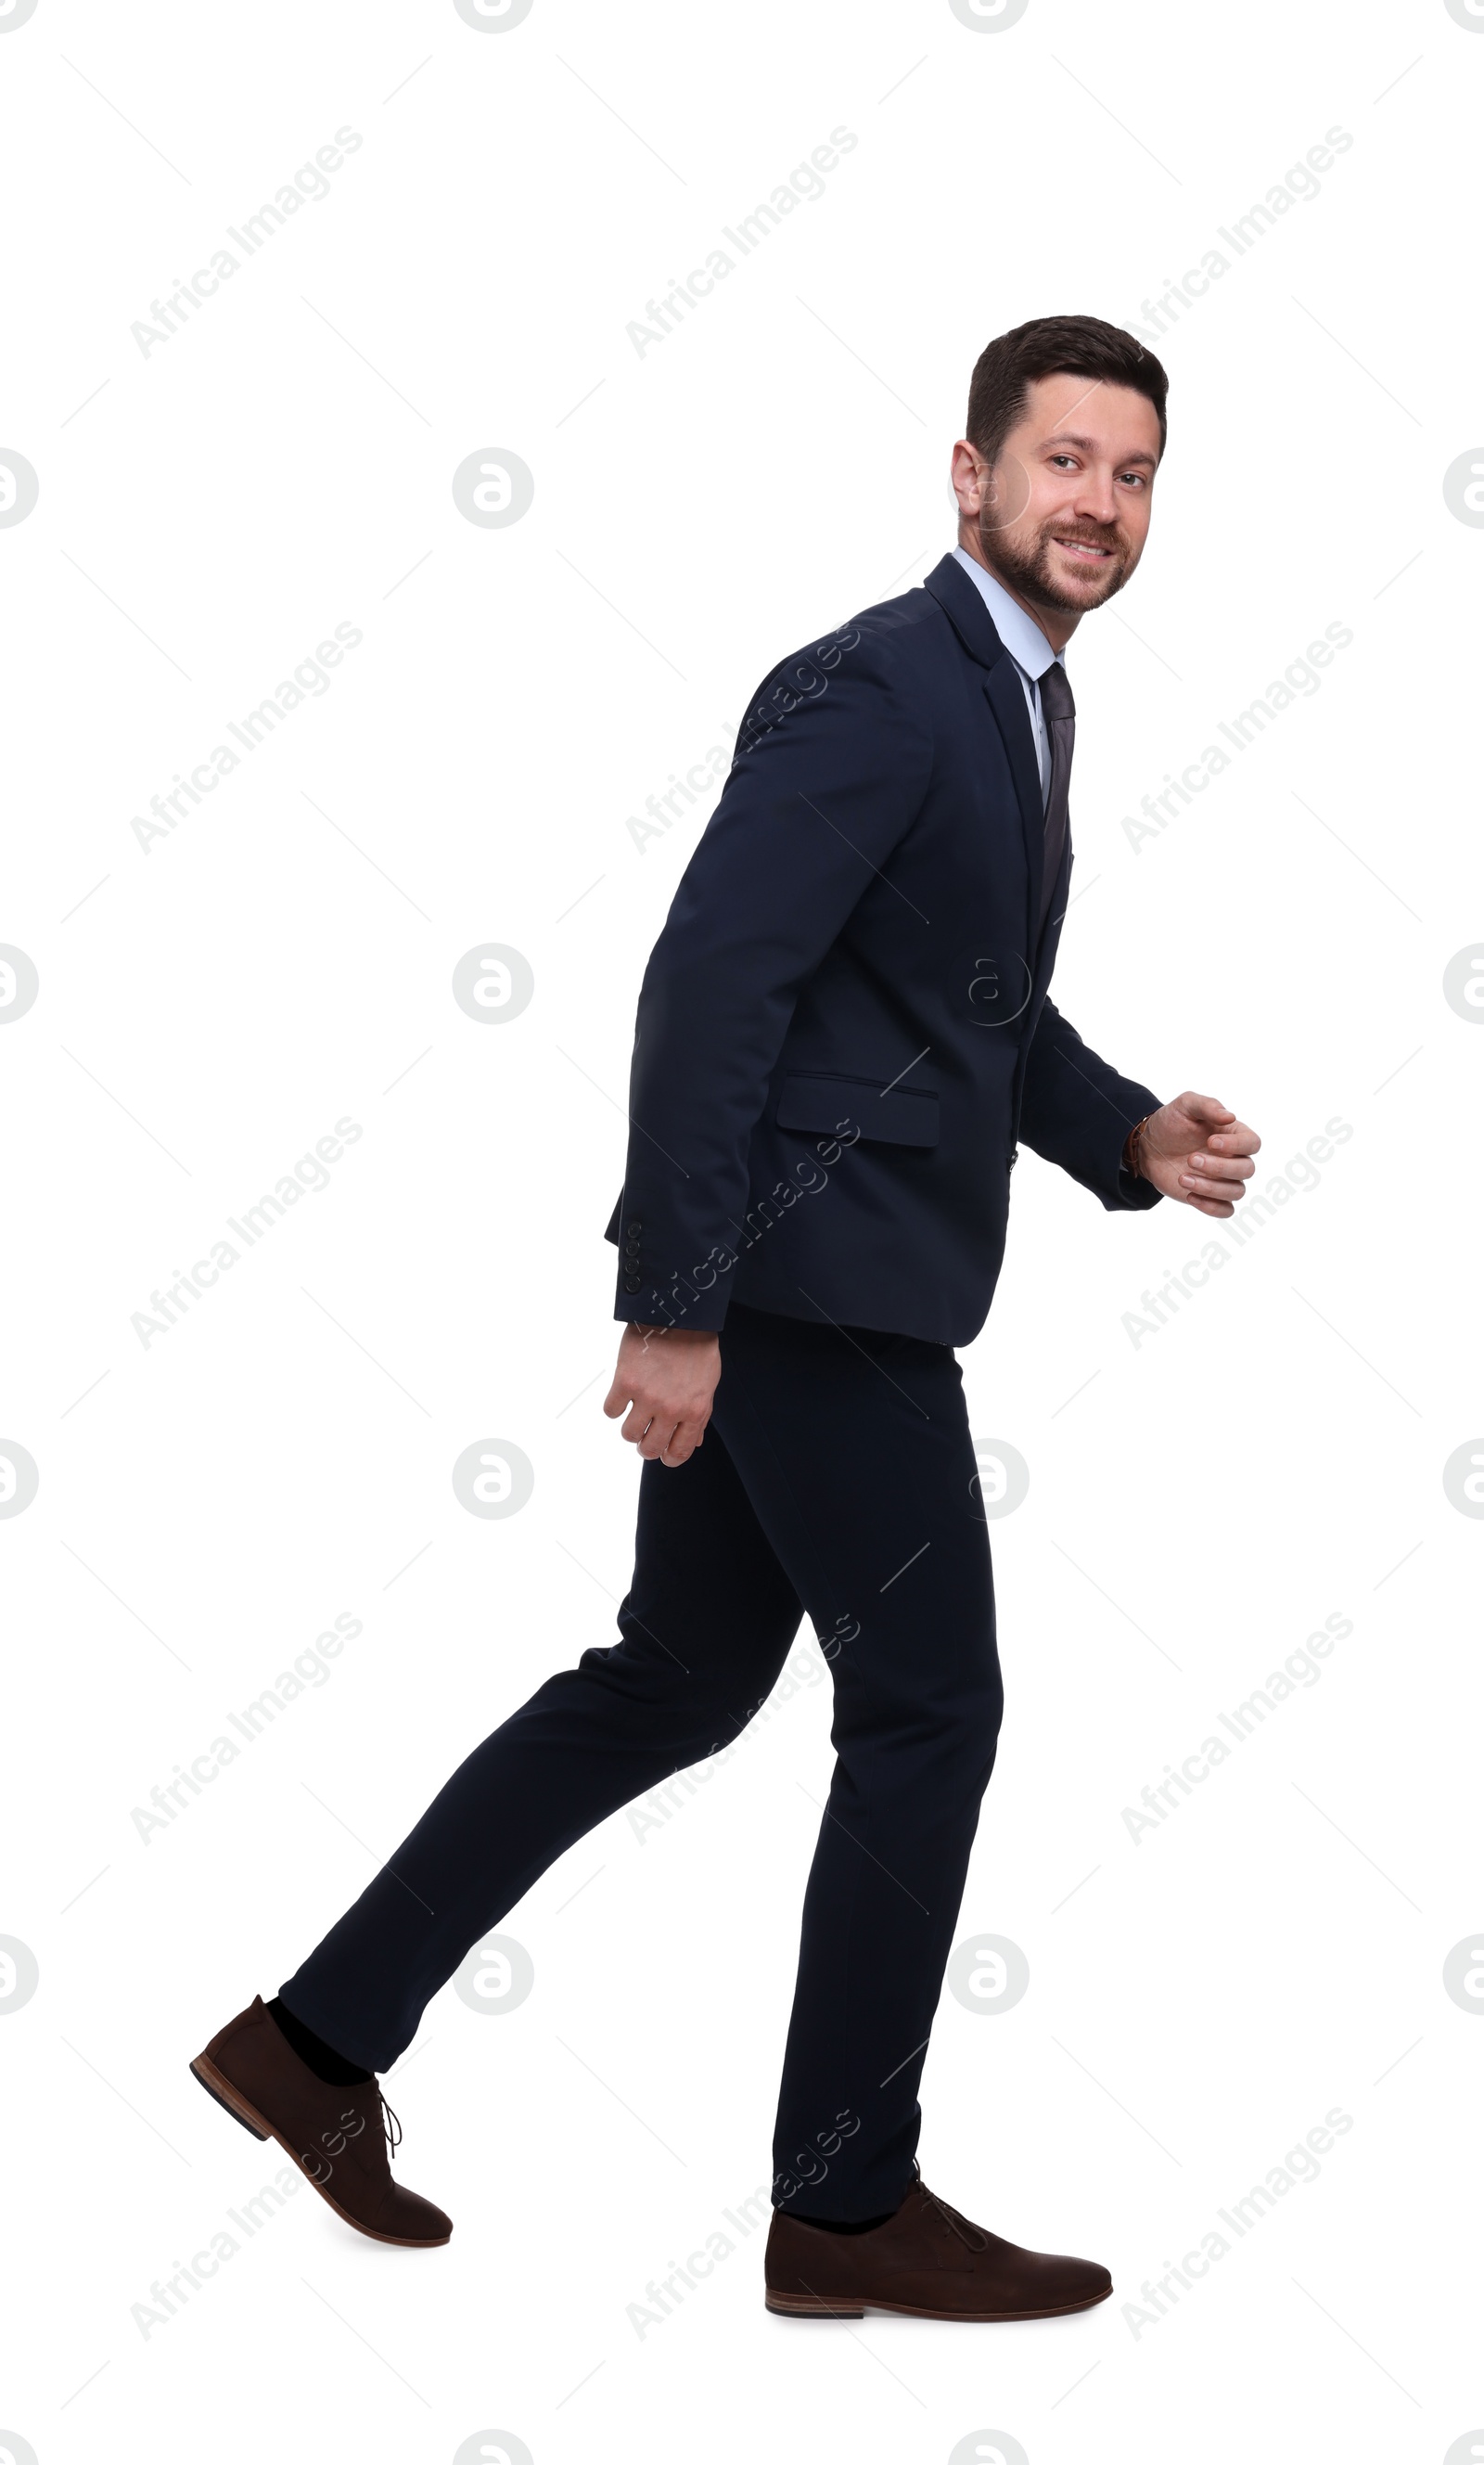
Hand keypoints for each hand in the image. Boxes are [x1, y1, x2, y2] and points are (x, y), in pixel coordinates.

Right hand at [602, 1323, 720, 1465]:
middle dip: (646, 1446)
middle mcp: (671, 1409)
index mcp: (695, 1411)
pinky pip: (611, 1410)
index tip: (662, 1453)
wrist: (679, 1314)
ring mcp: (647, 1397)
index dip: (668, 1458)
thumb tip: (694, 1442)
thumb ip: (700, 1415)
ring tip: (634, 1412)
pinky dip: (614, 1406)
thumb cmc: (697, 1348)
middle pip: (650, 1449)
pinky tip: (623, 1394)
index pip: (679, 1452)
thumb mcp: (708, 1384)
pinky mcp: (625, 1382)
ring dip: (630, 1427)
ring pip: (628, 1434)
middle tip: (644, 1432)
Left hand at [1133, 1092, 1260, 1217]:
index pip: (1253, 1143)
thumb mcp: (1185, 1105)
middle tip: (1191, 1159)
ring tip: (1183, 1178)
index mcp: (1234, 1135)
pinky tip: (1190, 1196)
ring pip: (1237, 1192)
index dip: (1237, 1145)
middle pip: (1247, 1169)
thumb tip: (1230, 1116)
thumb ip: (1207, 1106)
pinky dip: (1211, 1207)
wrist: (1148, 1146)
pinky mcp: (1210, 1197)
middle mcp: (1234, 1158)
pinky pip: (1225, 1210)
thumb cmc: (1171, 1123)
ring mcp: (1223, 1180)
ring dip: (1211, 1188)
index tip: (1211, 1142)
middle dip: (1219, 1167)